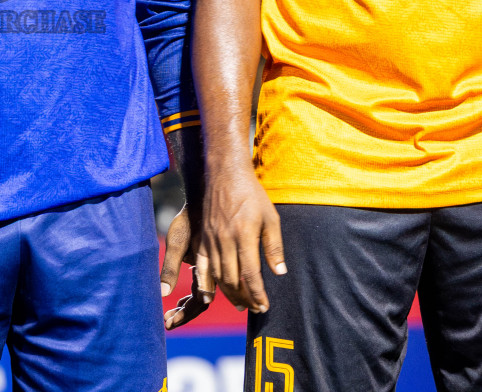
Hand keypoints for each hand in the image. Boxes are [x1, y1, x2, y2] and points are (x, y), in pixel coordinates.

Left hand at [162, 203, 212, 328]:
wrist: (205, 197)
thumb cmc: (189, 218)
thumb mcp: (177, 241)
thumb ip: (171, 267)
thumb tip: (163, 293)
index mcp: (206, 271)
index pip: (199, 303)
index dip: (185, 315)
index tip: (168, 324)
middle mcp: (211, 272)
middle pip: (201, 303)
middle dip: (185, 314)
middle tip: (167, 322)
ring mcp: (210, 266)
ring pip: (202, 295)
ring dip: (187, 306)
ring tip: (170, 313)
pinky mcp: (207, 259)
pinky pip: (202, 284)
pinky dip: (191, 294)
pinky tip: (179, 298)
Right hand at [199, 162, 283, 312]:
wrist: (225, 174)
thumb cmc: (252, 195)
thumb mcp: (270, 218)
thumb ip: (274, 247)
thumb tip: (279, 272)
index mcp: (244, 235)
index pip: (251, 274)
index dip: (258, 294)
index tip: (265, 306)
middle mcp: (225, 240)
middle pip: (233, 280)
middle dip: (245, 299)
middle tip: (255, 308)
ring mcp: (211, 240)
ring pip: (217, 276)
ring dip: (229, 294)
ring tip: (240, 304)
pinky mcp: (202, 238)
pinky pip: (202, 265)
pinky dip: (207, 282)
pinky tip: (212, 294)